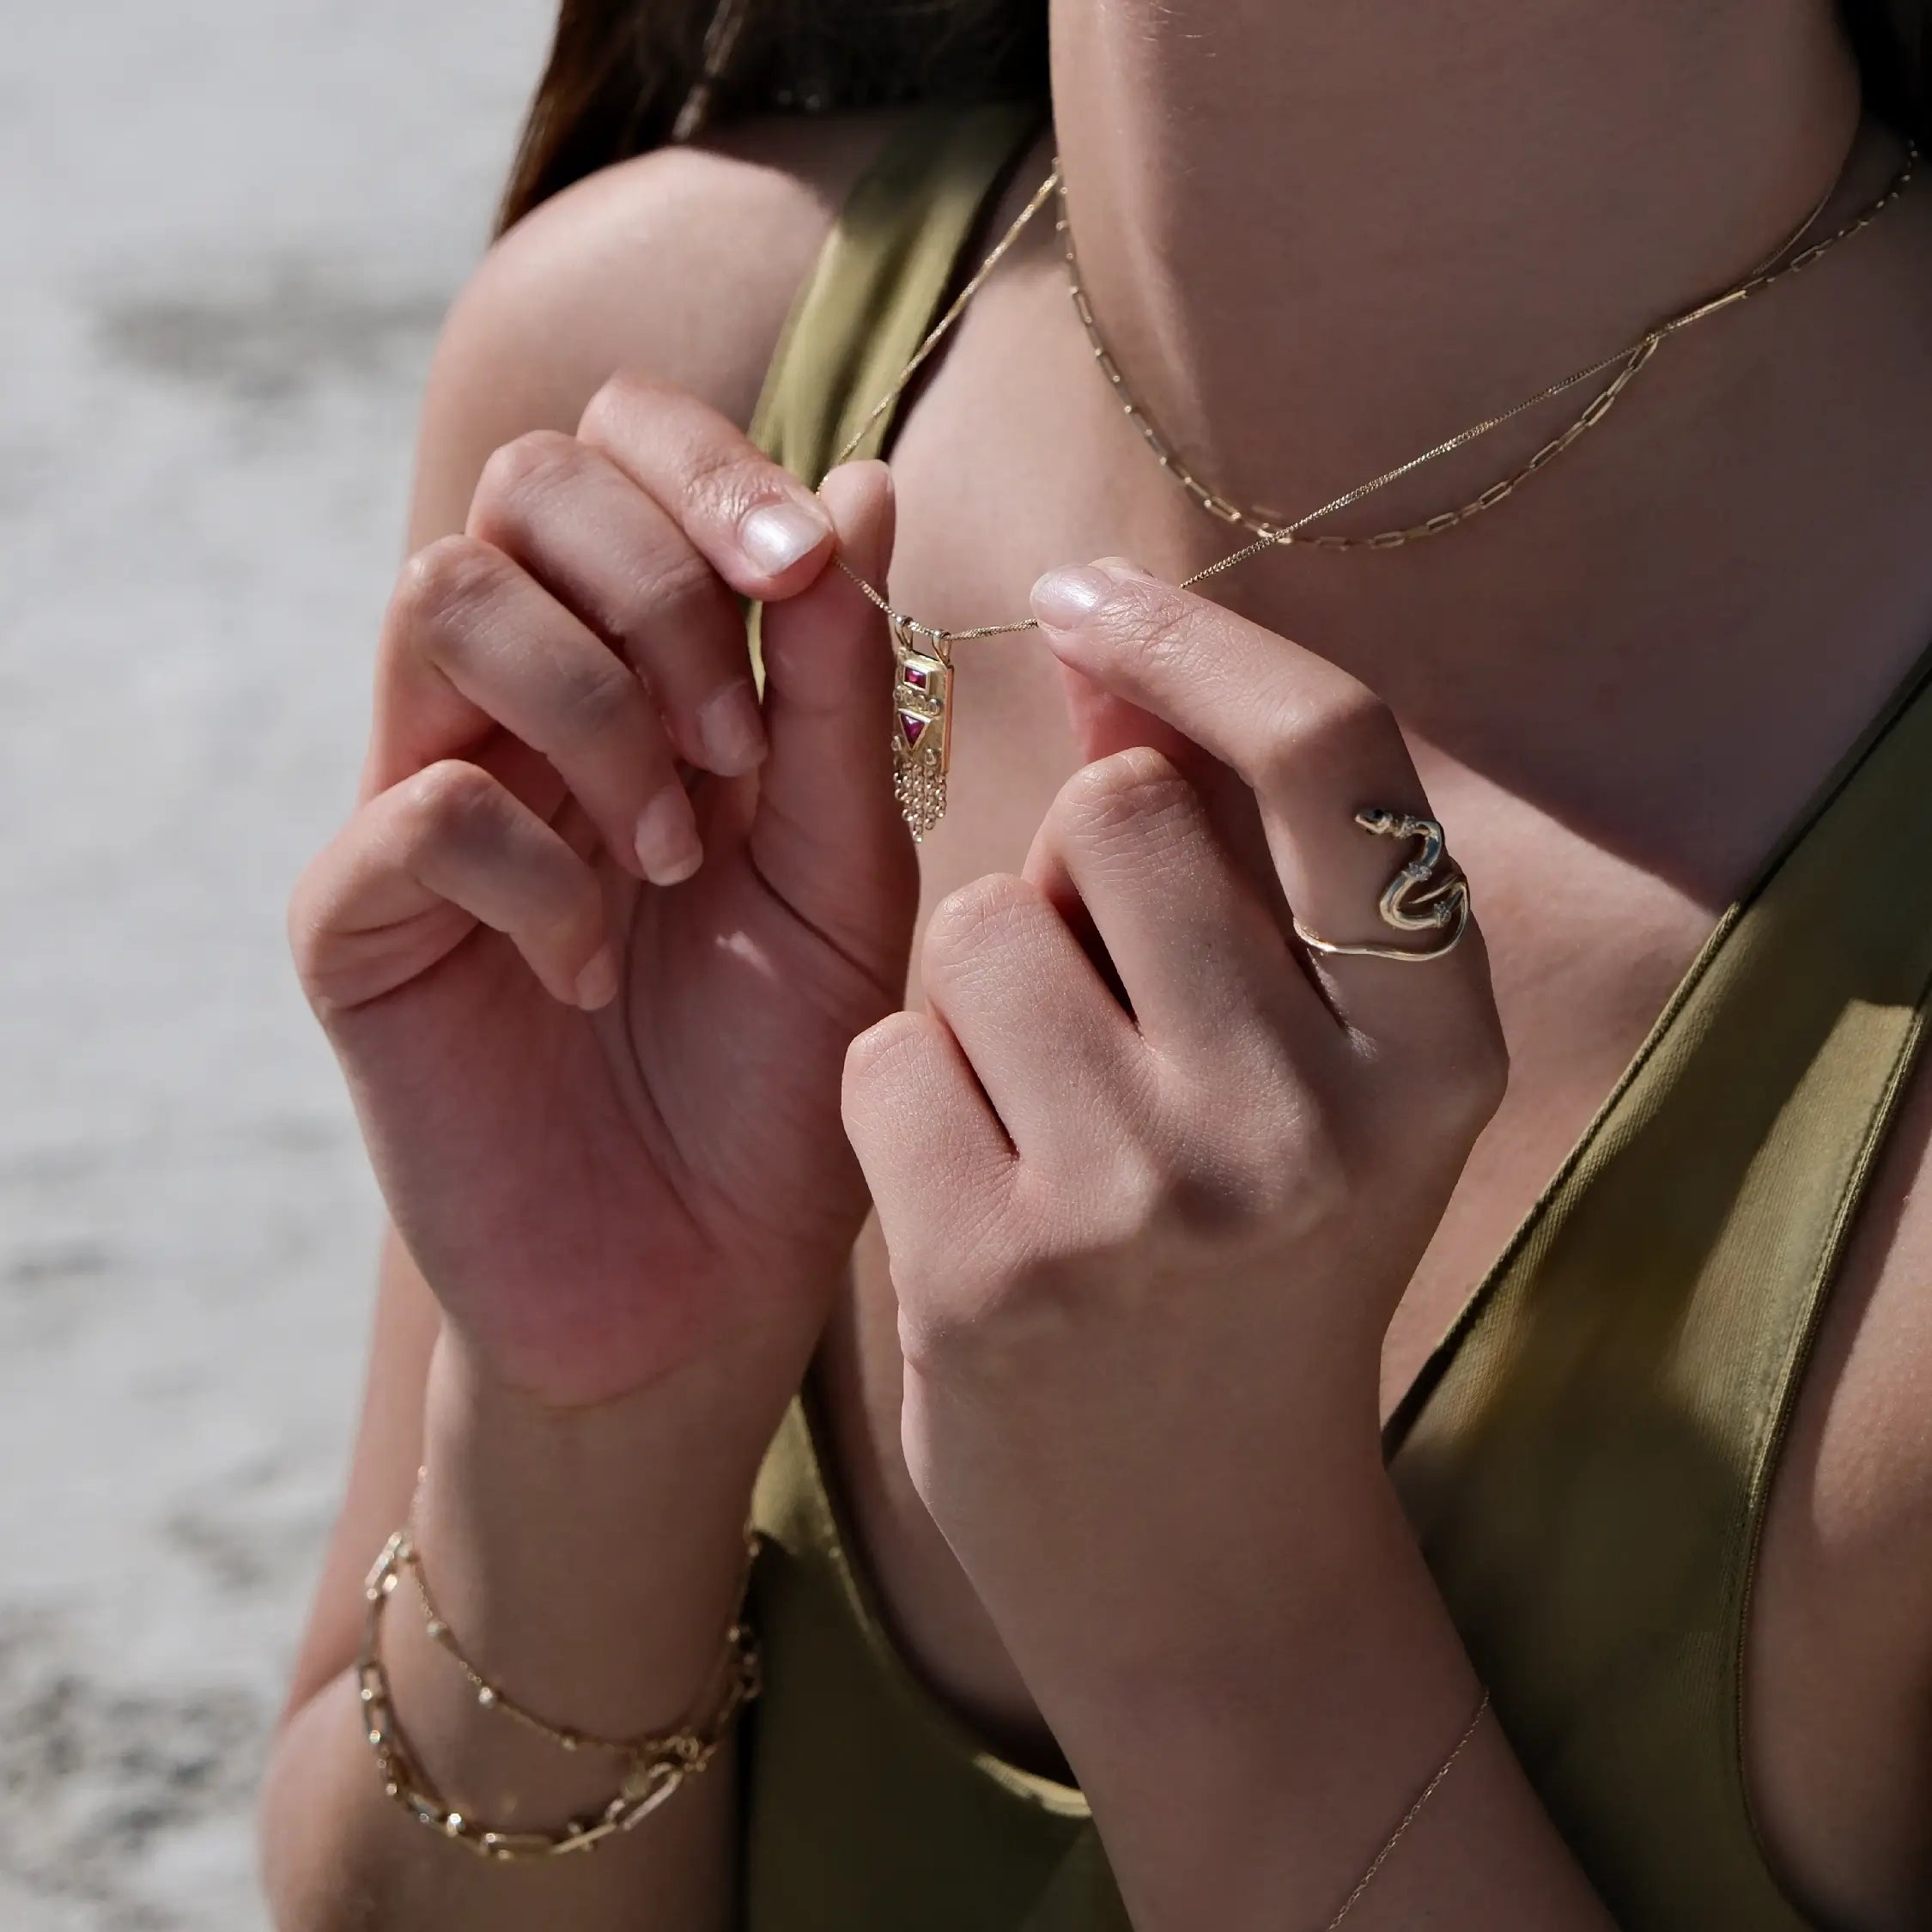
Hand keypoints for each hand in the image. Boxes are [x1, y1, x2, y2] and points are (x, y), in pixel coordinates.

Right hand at [290, 378, 917, 1408]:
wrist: (702, 1277)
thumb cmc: (785, 1071)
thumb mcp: (845, 866)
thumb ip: (841, 687)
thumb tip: (862, 479)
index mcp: (649, 674)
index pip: (625, 450)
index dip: (708, 468)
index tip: (807, 573)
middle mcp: (527, 709)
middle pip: (525, 485)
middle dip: (655, 584)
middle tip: (741, 750)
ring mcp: (428, 799)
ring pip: (448, 600)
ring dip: (596, 709)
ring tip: (677, 858)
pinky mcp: (361, 918)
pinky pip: (424, 808)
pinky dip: (540, 875)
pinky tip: (592, 973)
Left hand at [841, 560, 1506, 1714]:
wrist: (1202, 1555)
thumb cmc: (1248, 1274)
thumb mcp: (1300, 1074)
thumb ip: (1224, 865)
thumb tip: (1118, 654)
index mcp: (1433, 1046)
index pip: (1330, 749)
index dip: (1196, 646)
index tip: (1085, 601)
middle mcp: (1315, 1119)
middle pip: (1108, 818)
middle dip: (1062, 873)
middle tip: (1089, 1003)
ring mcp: (1154, 1202)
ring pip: (974, 928)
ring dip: (977, 999)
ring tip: (1038, 1122)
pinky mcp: (996, 1272)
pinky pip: (887, 1050)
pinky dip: (904, 1097)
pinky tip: (969, 1198)